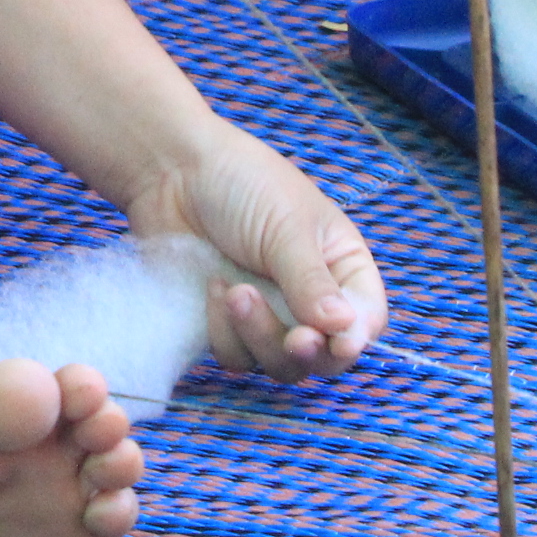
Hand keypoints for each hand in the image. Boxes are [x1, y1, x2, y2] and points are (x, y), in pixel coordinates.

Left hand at [124, 131, 387, 382]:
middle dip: (307, 350)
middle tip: (294, 338)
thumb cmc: (242, 183)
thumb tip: (343, 329)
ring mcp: (268, 315)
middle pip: (325, 356)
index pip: (365, 319)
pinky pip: (237, 357)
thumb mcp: (287, 227)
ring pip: (280, 364)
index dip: (355, 339)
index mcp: (341, 265)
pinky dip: (224, 332)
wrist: (171, 172)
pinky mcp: (227, 327)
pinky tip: (211, 287)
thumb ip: (312, 282)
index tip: (338, 345)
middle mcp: (310, 298)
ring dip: (259, 337)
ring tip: (234, 291)